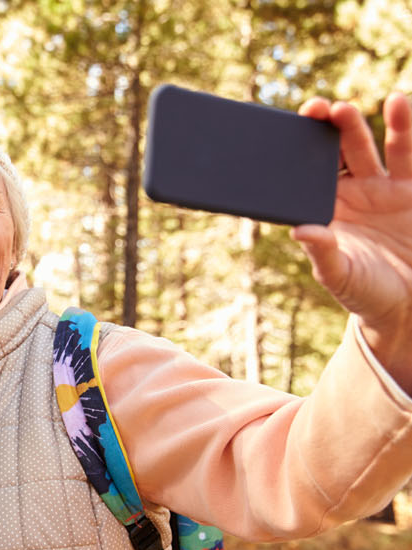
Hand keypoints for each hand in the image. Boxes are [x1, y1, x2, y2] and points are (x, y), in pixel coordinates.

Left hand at [296, 93, 411, 391]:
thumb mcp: (339, 275)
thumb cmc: (363, 291)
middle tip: (321, 108)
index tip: (291, 131)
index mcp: (324, 208)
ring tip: (368, 105)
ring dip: (368, 125)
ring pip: (375, 148)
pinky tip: (400, 103)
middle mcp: (351, 192)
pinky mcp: (410, 189)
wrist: (406, 305)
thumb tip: (300, 230)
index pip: (307, 173)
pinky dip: (404, 129)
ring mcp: (383, 188)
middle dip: (331, 129)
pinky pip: (407, 155)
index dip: (299, 151)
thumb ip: (323, 252)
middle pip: (338, 152)